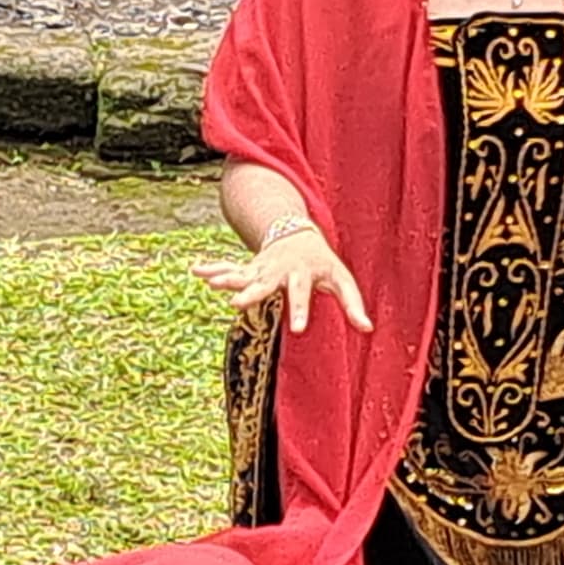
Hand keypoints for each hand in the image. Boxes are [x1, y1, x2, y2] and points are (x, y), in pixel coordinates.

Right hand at [193, 224, 371, 335]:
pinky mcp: (249, 268)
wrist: (298, 234)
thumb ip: (353, 305)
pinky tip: (195, 270)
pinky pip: (228, 268)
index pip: (301, 294)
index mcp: (301, 274)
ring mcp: (261, 267)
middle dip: (251, 294)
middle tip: (237, 305)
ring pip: (242, 274)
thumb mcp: (341, 280)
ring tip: (210, 283)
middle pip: (264, 284)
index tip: (297, 330)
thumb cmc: (323, 264)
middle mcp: (277, 270)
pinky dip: (212, 269)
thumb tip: (368, 330)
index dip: (300, 311)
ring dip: (226, 278)